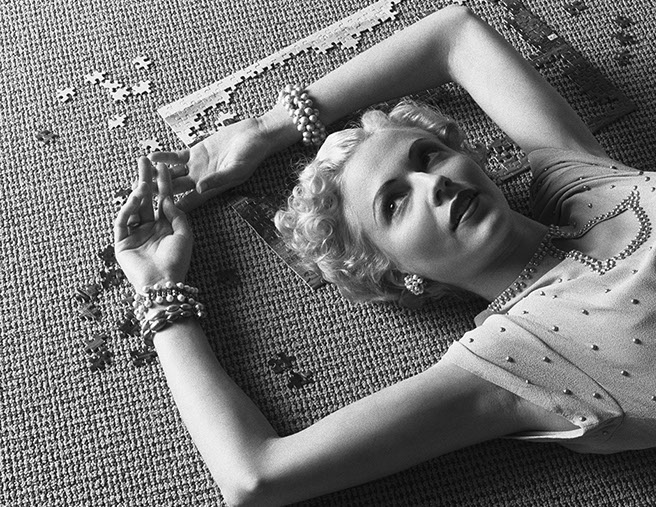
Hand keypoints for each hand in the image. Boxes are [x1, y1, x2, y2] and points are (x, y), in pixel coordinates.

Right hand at [114, 157, 192, 290]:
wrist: (163, 283)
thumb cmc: (177, 261)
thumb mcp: (185, 234)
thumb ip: (178, 215)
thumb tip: (169, 199)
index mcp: (166, 227)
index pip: (163, 199)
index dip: (163, 182)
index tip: (162, 165)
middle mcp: (150, 228)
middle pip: (147, 199)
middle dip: (145, 179)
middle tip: (143, 159)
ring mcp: (135, 235)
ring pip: (134, 208)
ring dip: (137, 192)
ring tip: (142, 180)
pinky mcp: (122, 243)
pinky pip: (122, 222)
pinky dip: (127, 209)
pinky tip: (135, 199)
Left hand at [150, 117, 273, 211]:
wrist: (255, 134)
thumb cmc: (251, 154)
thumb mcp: (236, 169)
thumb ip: (217, 179)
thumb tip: (199, 190)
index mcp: (211, 189)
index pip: (189, 202)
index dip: (174, 207)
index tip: (158, 213)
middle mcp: (202, 180)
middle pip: (176, 190)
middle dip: (159, 193)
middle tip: (140, 197)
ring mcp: (197, 166)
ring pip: (172, 174)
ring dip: (158, 175)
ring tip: (140, 177)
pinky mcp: (196, 152)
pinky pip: (176, 157)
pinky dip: (165, 157)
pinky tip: (152, 156)